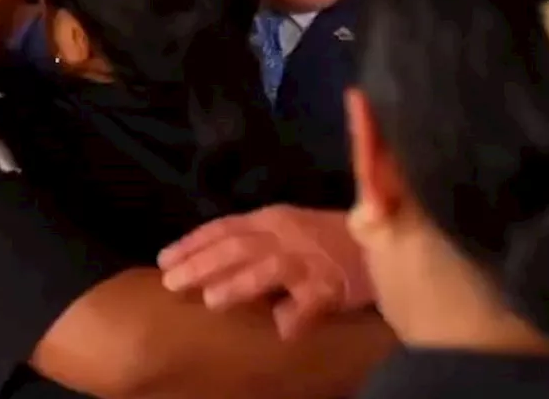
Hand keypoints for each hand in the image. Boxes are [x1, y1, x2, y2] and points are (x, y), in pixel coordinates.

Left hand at [157, 205, 372, 339]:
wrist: (384, 239)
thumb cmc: (330, 237)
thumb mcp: (289, 227)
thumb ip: (255, 240)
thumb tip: (212, 263)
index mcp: (274, 218)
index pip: (225, 227)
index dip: (193, 243)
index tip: (164, 259)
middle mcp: (287, 235)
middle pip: (239, 246)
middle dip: (203, 263)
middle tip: (172, 281)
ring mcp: (310, 259)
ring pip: (269, 269)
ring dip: (239, 283)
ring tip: (211, 299)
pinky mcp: (332, 284)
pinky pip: (312, 302)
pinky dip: (297, 314)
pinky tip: (282, 329)